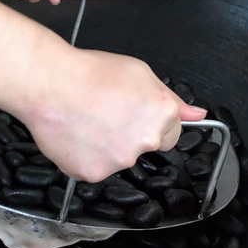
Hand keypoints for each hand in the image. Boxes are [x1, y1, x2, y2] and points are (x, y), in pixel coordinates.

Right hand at [21, 49, 207, 181]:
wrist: (49, 84)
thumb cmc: (90, 72)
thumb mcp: (139, 73)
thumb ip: (171, 99)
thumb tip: (197, 115)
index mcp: (162, 116)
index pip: (170, 135)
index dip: (150, 122)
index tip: (132, 113)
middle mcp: (145, 142)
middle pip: (143, 147)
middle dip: (129, 135)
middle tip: (104, 114)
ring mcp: (119, 161)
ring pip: (118, 159)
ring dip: (106, 147)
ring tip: (85, 121)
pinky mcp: (94, 174)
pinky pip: (94, 168)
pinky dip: (85, 156)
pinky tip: (75, 135)